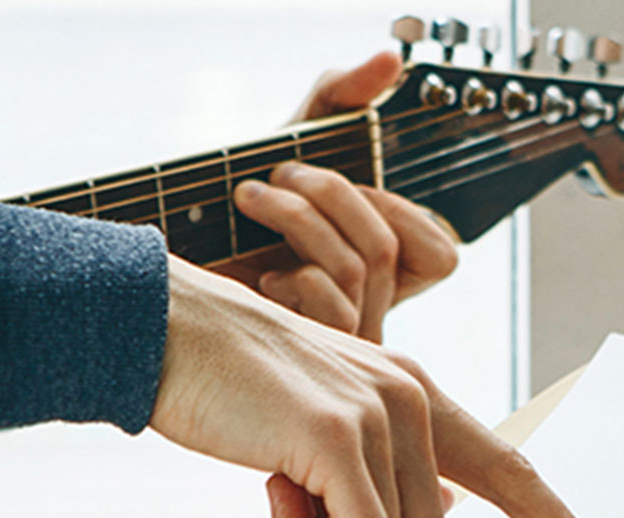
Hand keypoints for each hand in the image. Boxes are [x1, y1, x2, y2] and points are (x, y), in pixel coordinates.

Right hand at [152, 256, 623, 517]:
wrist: (167, 330)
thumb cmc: (233, 389)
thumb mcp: (321, 431)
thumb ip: (379, 473)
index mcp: (413, 396)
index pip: (507, 469)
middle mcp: (411, 400)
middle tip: (299, 512)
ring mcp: (380, 414)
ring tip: (281, 491)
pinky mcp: (338, 435)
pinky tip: (274, 497)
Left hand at [218, 52, 457, 342]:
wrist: (181, 258)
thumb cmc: (247, 202)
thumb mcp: (298, 139)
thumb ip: (344, 95)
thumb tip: (391, 58)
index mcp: (386, 269)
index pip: (442, 256)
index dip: (402, 211)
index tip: (345, 178)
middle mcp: (374, 307)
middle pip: (387, 245)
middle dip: (330, 194)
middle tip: (277, 172)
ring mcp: (345, 337)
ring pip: (358, 269)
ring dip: (299, 218)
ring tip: (250, 199)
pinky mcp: (312, 352)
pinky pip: (332, 306)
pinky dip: (295, 277)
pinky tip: (263, 279)